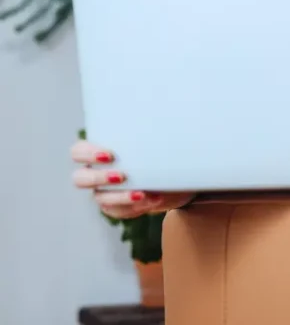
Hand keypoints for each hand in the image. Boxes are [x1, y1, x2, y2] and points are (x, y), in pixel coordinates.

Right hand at [70, 140, 194, 218]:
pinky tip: (155, 199)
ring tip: (141, 193)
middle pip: (80, 179)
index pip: (78, 151)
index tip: (110, 155)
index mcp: (98, 152)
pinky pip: (120, 211)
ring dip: (120, 196)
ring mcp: (104, 193)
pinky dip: (137, 207)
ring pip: (101, 198)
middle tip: (122, 175)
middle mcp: (95, 174)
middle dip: (99, 178)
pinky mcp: (118, 209)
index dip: (87, 153)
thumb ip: (155, 131)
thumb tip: (169, 116)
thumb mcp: (157, 140)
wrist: (173, 177)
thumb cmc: (160, 153)